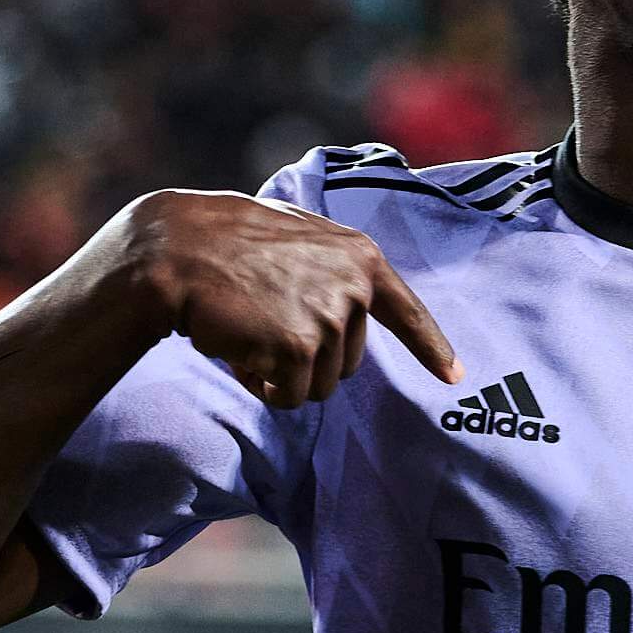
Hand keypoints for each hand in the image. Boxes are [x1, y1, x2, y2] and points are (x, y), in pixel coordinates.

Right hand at [105, 189, 461, 406]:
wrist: (178, 251)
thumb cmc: (226, 242)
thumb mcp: (295, 236)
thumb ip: (330, 266)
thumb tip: (346, 301)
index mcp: (359, 256)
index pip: (406, 310)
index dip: (431, 347)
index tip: (455, 376)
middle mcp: (354, 286)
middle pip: (349, 362)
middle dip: (307, 359)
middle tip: (264, 323)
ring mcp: (329, 317)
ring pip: (321, 385)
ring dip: (282, 375)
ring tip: (249, 333)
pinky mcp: (301, 348)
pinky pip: (291, 396)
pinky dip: (264, 387)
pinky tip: (240, 351)